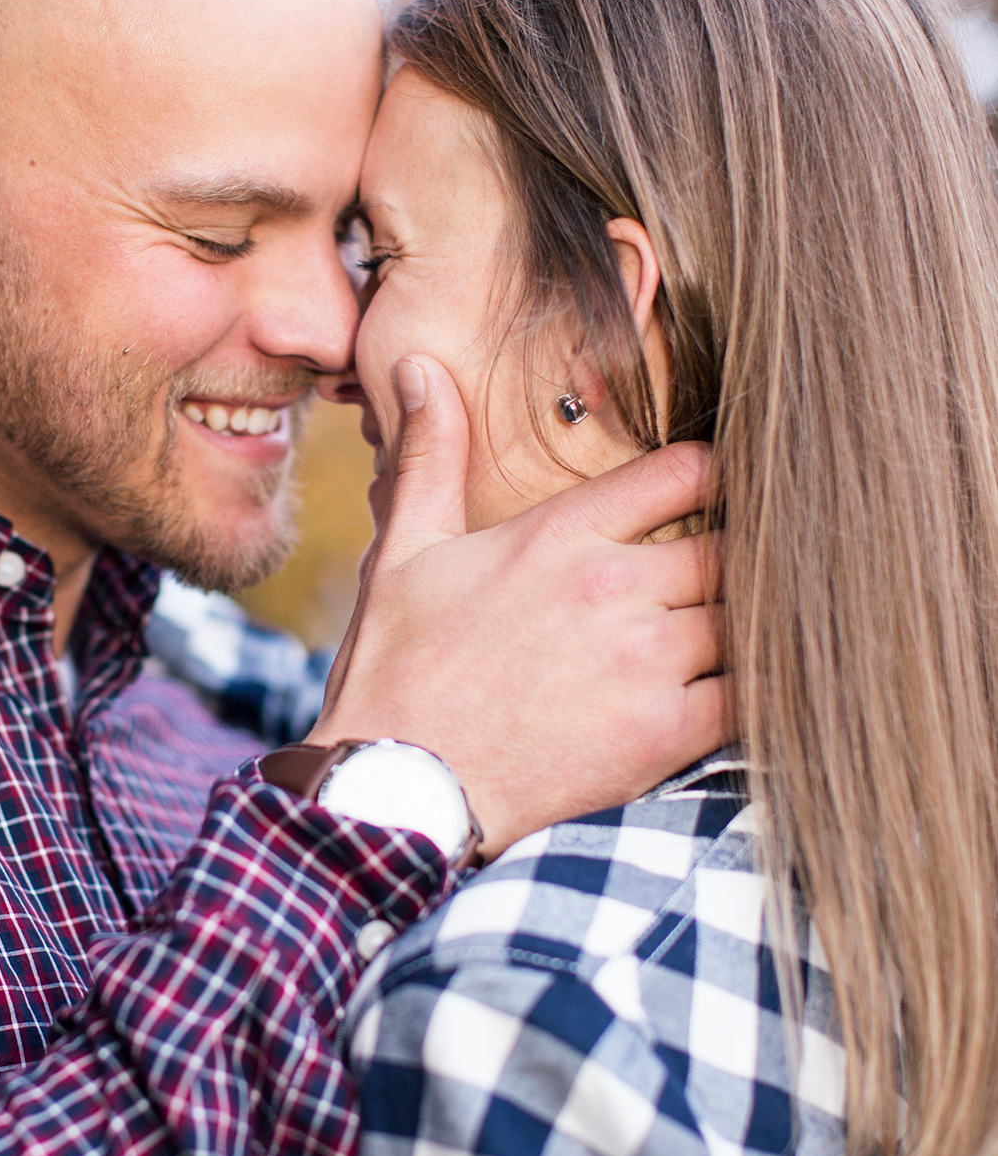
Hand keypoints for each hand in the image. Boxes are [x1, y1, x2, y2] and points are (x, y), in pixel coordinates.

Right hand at [311, 354, 729, 859]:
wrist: (396, 788)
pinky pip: (750, 696)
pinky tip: (753, 688)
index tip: (720, 493)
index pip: (683, 473)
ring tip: (756, 629)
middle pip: (730, 547)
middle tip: (747, 570)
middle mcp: (612, 587)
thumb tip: (421, 367)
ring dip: (749, 623)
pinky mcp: (664, 732)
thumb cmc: (396, 672)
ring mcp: (645, 660)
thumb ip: (434, 457)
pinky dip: (759, 690)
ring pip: (746, 617)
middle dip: (738, 557)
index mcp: (559, 534)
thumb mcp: (403, 553)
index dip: (712, 477)